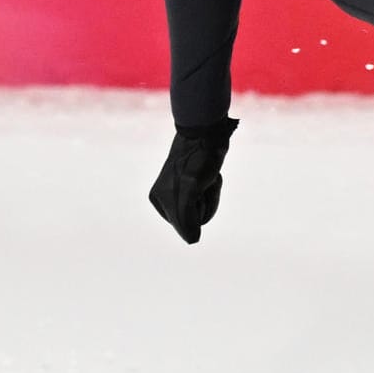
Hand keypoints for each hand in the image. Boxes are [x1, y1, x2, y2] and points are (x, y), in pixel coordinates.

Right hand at [148, 118, 238, 243]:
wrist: (206, 132)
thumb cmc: (197, 158)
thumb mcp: (190, 188)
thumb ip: (186, 216)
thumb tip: (192, 240)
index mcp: (159, 200)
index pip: (186, 226)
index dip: (199, 209)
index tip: (196, 187)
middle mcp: (166, 198)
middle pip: (195, 219)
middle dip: (206, 201)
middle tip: (204, 181)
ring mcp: (180, 191)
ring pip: (204, 209)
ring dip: (212, 193)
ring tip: (208, 177)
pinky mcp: (192, 184)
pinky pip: (208, 199)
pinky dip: (214, 189)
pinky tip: (213, 175)